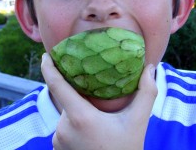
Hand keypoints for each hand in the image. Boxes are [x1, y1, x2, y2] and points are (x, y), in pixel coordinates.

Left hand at [41, 53, 157, 149]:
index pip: (57, 86)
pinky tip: (91, 133)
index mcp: (80, 117)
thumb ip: (146, 92)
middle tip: (97, 103)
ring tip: (98, 122)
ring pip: (66, 116)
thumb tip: (150, 67)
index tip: (45, 55)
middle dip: (79, 96)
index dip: (49, 68)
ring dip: (78, 112)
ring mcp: (58, 141)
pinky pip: (64, 129)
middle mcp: (63, 128)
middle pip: (67, 101)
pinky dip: (74, 125)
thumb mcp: (138, 121)